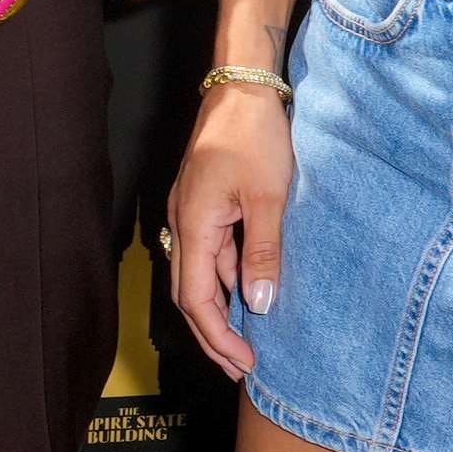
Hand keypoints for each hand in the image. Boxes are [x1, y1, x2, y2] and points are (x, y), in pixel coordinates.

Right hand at [165, 90, 294, 378]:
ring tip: (250, 338)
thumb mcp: (269, 197)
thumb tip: (261, 306)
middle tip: (243, 366)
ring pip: (199, 275)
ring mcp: (190, 213)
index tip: (245, 363)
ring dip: (222, 309)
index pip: (195, 298)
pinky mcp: (203, 203)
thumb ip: (263, 253)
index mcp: (193, 224)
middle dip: (214, 334)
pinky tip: (251, 291)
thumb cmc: (254, 133)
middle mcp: (183, 222)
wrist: (242, 85)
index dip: (218, 336)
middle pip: (189, 294)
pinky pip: (210, 253)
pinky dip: (227, 280)